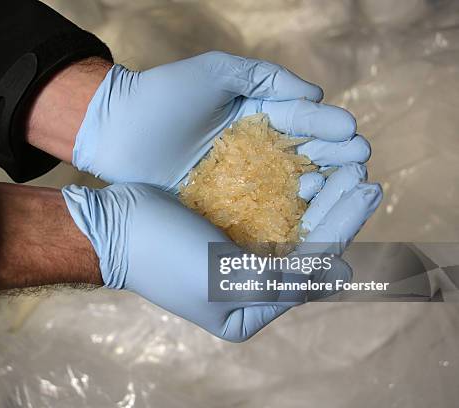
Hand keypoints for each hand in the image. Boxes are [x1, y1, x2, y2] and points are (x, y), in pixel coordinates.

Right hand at [62, 180, 380, 341]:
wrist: (111, 224)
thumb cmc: (164, 256)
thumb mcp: (225, 278)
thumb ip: (283, 279)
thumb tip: (339, 271)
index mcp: (247, 311)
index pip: (310, 272)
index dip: (341, 230)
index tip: (366, 190)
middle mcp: (247, 288)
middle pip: (304, 249)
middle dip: (335, 212)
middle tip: (363, 174)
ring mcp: (236, 257)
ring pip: (290, 227)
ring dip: (318, 198)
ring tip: (346, 167)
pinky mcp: (226, 228)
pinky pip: (267, 211)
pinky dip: (290, 192)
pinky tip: (309, 169)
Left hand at [72, 51, 370, 192]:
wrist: (114, 132)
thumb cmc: (161, 96)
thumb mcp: (215, 74)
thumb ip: (265, 77)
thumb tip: (314, 95)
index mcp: (253, 116)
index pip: (300, 122)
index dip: (326, 128)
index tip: (353, 135)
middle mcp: (250, 151)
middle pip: (301, 158)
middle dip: (332, 163)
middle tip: (360, 169)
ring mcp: (237, 182)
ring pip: (287, 189)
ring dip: (318, 193)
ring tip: (344, 193)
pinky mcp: (221, 208)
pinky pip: (259, 214)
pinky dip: (286, 217)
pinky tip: (310, 221)